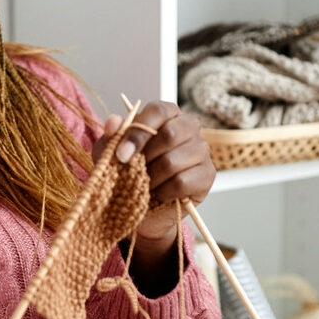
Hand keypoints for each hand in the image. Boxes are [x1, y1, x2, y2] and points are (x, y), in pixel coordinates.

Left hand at [92, 102, 214, 272]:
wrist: (140, 207)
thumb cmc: (126, 172)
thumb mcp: (111, 153)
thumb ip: (112, 136)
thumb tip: (113, 122)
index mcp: (167, 113)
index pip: (158, 111)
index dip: (137, 132)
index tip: (120, 155)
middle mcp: (189, 126)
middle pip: (170, 134)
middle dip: (144, 158)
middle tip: (130, 172)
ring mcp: (202, 150)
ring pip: (173, 162)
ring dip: (151, 178)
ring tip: (143, 184)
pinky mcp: (207, 174)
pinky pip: (182, 182)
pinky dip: (163, 192)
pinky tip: (158, 194)